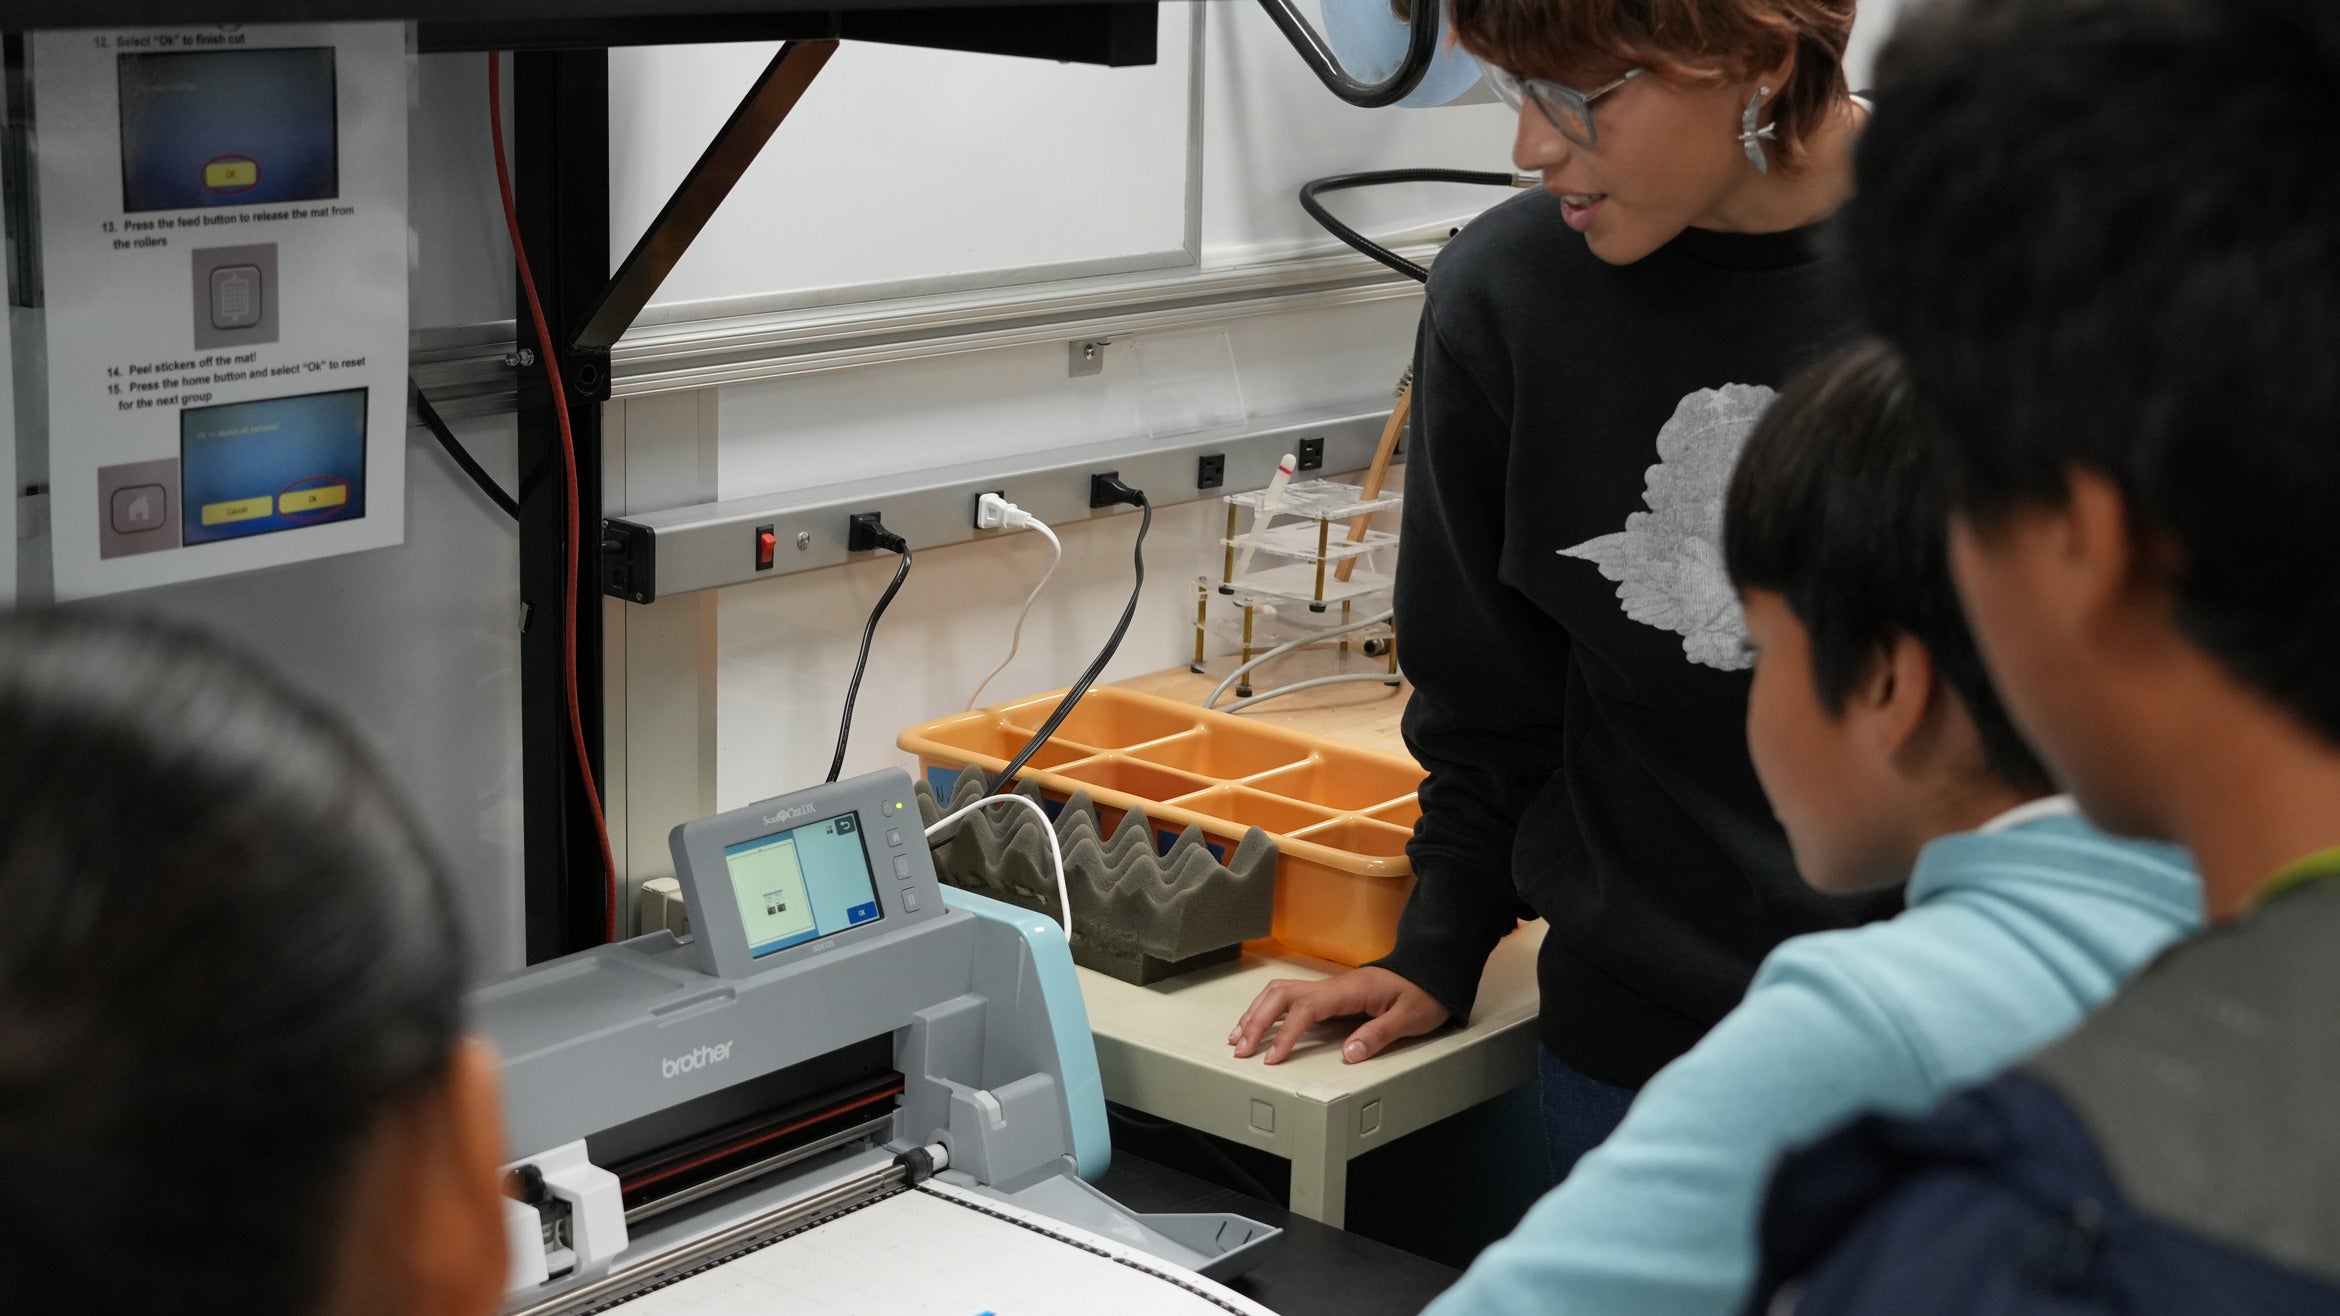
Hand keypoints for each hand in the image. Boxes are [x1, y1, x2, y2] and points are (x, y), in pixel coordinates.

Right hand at [1228, 967, 1450, 1064]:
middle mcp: (1332, 985)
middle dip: (1256, 1021)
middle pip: (1281, 995)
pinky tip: (1258, 1023)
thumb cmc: (1422, 995)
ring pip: (1280, 992)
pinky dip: (1267, 1009)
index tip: (1271, 1057)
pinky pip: (1289, 997)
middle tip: (1241, 1049)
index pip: (1306, 1009)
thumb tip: (1348, 1053)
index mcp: (1349, 990)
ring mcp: (1328, 988)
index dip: (1285, 1033)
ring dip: (1256, 1013)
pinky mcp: (1329, 994)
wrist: (1430, 973)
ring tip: (1238, 1037)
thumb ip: (1379, 1034)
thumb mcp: (1409, 1018)